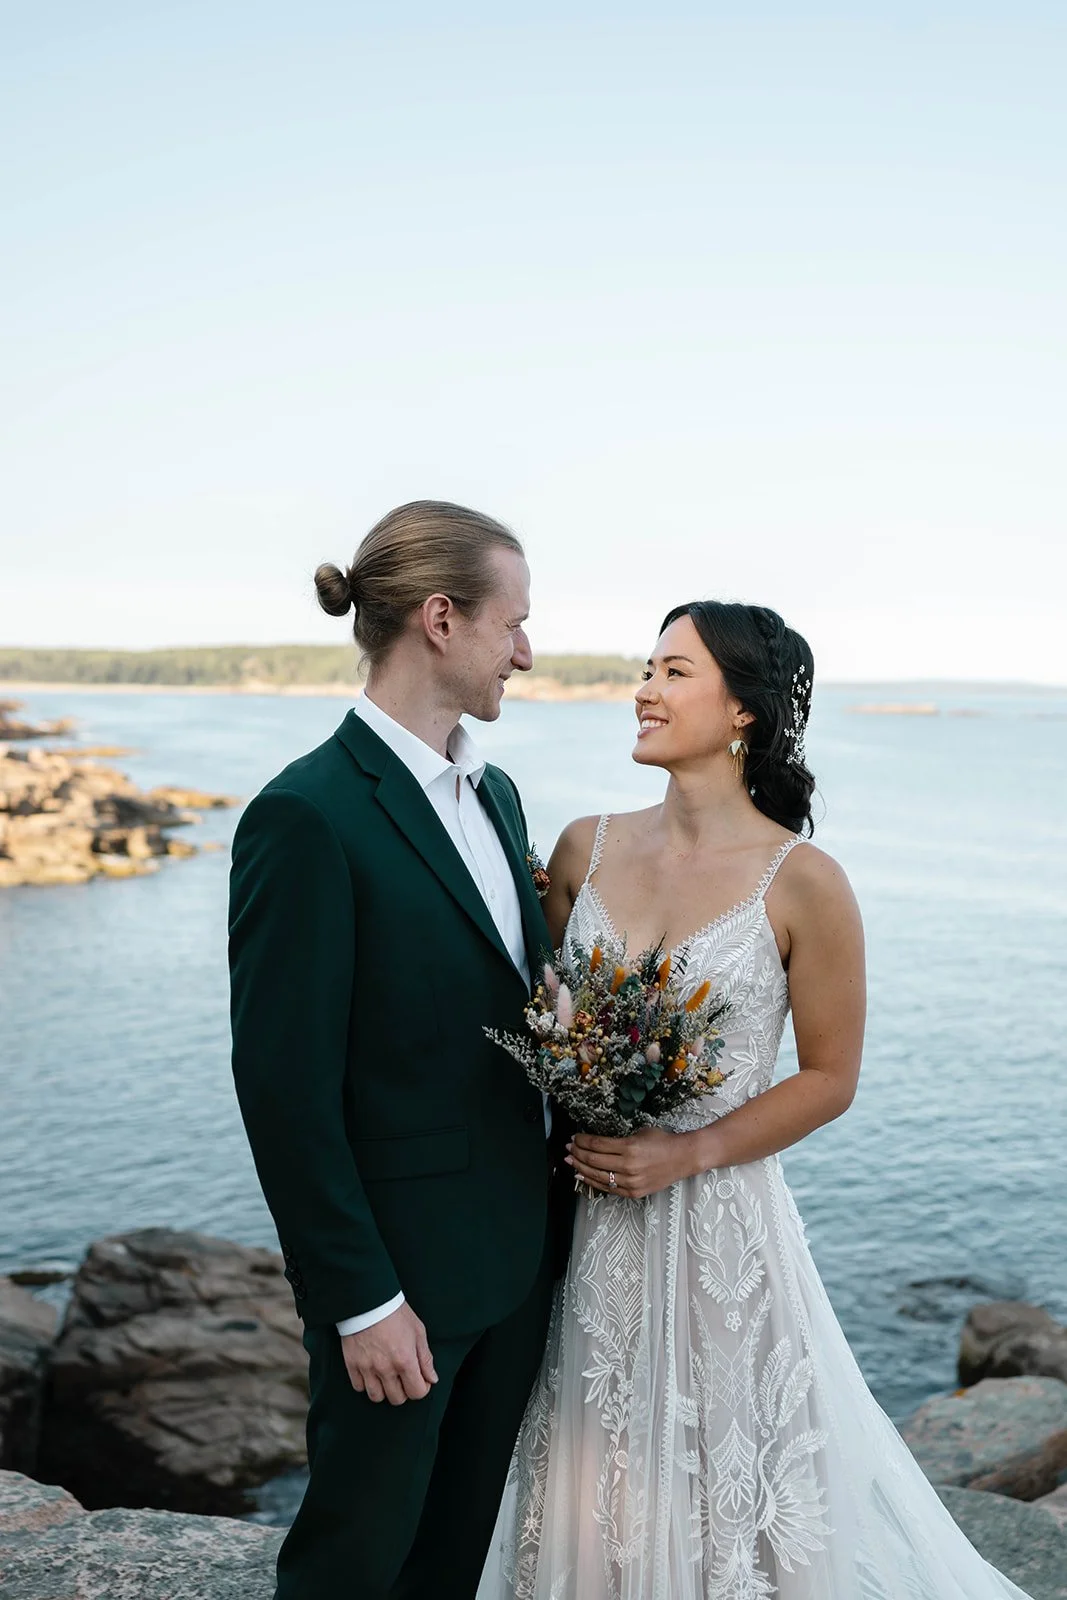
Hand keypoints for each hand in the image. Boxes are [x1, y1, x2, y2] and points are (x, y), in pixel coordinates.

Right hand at [340, 1303, 437, 1404]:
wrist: (369, 1300)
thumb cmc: (396, 1312)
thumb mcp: (418, 1331)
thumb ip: (425, 1358)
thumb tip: (432, 1379)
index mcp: (405, 1360)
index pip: (417, 1392)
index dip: (422, 1388)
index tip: (421, 1380)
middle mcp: (386, 1369)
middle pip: (397, 1399)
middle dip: (404, 1391)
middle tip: (404, 1377)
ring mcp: (367, 1368)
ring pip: (376, 1397)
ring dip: (384, 1391)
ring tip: (386, 1377)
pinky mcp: (352, 1364)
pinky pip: (359, 1387)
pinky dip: (365, 1384)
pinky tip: (371, 1372)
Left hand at [566, 1127, 696, 1198]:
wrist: (683, 1158)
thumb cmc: (662, 1141)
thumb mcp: (639, 1132)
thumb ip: (618, 1139)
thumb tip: (595, 1142)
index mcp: (629, 1147)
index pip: (596, 1144)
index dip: (581, 1141)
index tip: (574, 1137)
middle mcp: (628, 1166)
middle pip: (593, 1160)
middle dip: (577, 1154)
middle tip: (568, 1148)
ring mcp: (631, 1182)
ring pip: (597, 1176)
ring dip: (580, 1168)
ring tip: (570, 1162)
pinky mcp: (633, 1193)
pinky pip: (607, 1188)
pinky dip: (592, 1182)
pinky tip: (582, 1176)